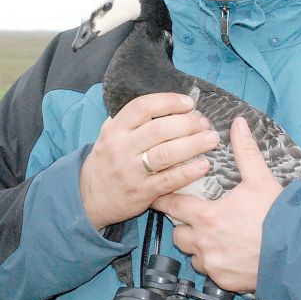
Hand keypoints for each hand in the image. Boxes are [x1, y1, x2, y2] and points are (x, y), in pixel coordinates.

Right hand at [80, 92, 219, 229]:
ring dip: (194, 144)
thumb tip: (167, 103)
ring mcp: (132, 171)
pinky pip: (169, 180)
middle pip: (160, 129)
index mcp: (115, 129)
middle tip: (204, 123)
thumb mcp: (109, 135)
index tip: (188, 103)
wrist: (89, 197)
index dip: (169, 102)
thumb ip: (130, 119)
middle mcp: (122, 148)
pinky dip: (189, 171)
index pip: (143, 107)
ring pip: (167, 153)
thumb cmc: (107, 162)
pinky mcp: (142, 193)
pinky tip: (204, 165)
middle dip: (188, 123)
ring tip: (211, 139)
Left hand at [150, 117, 282, 292]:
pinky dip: (214, 262)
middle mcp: (204, 243)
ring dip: (199, 246)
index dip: (165, 200)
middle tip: (200, 218)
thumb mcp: (260, 179)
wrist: (300, 253)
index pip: (172, 207)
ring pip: (193, 254)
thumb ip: (244, 151)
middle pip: (178, 234)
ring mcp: (213, 265)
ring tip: (217, 235)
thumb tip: (238, 123)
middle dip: (185, 226)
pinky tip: (230, 252)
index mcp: (207, 217)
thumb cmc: (278, 216)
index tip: (160, 196)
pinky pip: (210, 271)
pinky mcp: (224, 281)